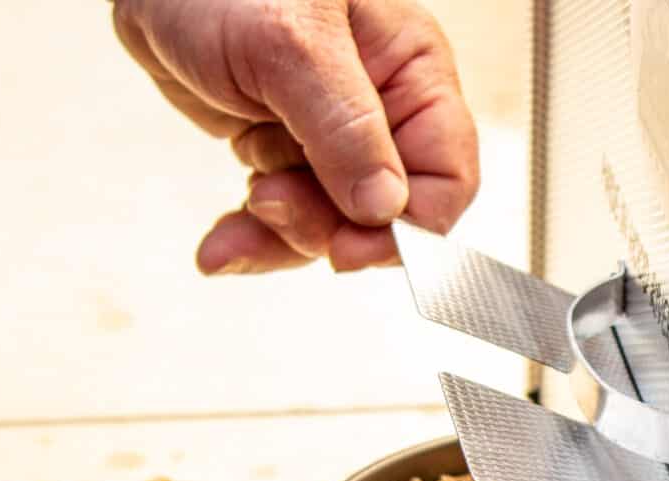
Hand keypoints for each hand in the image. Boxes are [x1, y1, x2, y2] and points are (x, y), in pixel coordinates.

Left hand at [112, 0, 479, 272]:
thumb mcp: (290, 44)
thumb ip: (345, 127)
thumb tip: (386, 206)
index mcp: (412, 71)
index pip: (446, 176)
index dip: (407, 227)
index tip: (349, 248)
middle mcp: (383, 111)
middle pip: (386, 215)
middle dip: (327, 226)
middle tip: (269, 201)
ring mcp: (334, 140)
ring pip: (334, 228)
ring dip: (282, 235)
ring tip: (242, 210)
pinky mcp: (287, 156)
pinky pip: (287, 221)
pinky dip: (252, 238)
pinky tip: (222, 248)